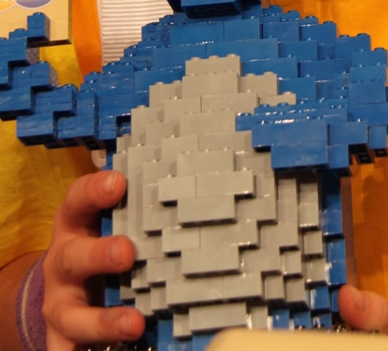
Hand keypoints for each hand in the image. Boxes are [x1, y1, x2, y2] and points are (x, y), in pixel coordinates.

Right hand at [41, 169, 144, 350]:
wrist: (66, 287)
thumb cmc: (101, 242)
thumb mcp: (113, 220)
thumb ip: (140, 209)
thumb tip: (195, 190)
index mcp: (75, 225)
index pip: (77, 201)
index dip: (94, 190)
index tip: (118, 183)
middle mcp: (63, 263)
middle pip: (73, 257)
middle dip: (99, 255)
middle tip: (127, 252)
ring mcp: (60, 304)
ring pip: (73, 314)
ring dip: (103, 320)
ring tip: (134, 323)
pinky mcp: (62, 338)